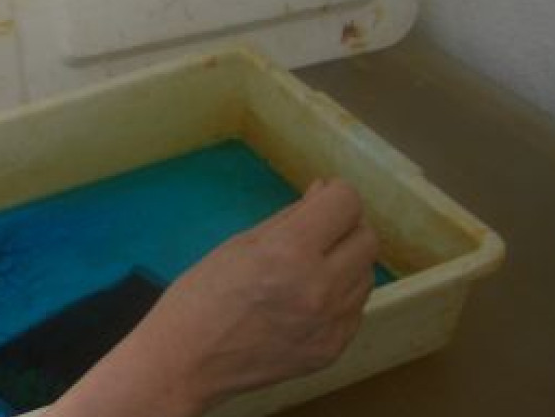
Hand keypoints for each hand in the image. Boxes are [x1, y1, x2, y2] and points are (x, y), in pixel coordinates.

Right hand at [49, 179, 378, 416]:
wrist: (188, 361)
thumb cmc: (201, 294)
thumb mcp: (240, 243)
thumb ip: (290, 218)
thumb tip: (324, 194)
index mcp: (289, 251)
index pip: (346, 204)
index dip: (334, 194)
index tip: (321, 198)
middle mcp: (321, 286)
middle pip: (366, 238)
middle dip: (345, 226)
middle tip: (318, 230)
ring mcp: (332, 323)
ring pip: (366, 274)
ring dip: (346, 261)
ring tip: (310, 267)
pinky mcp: (334, 349)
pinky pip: (355, 308)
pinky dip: (340, 295)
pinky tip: (308, 299)